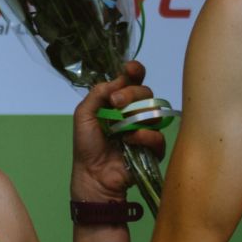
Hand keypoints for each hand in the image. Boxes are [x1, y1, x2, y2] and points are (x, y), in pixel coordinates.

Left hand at [71, 61, 165, 201]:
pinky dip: (144, 136)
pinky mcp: (153, 147)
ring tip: (121, 125)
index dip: (135, 71)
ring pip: (155, 110)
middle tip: (115, 103)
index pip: (133, 81)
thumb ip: (97, 94)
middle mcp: (135, 112)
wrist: (93, 173)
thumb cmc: (87, 145)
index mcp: (119, 103)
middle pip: (146, 92)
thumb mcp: (84, 115)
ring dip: (138, 114)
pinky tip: (129, 140)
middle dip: (132, 93)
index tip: (130, 68)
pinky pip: (158, 135)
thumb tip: (116, 80)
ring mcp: (146, 128)